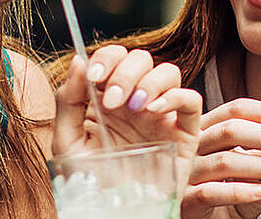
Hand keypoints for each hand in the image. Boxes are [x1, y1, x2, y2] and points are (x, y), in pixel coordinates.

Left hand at [53, 46, 201, 181]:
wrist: (114, 213)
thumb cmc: (92, 184)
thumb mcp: (68, 141)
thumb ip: (69, 100)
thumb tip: (78, 60)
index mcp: (109, 98)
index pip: (115, 58)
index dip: (107, 57)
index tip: (94, 75)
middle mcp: (137, 102)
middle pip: (142, 59)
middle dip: (125, 72)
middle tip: (110, 101)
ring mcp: (162, 115)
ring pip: (169, 72)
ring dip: (148, 81)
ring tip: (133, 106)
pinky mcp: (185, 132)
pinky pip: (192, 99)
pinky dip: (175, 96)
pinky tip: (152, 110)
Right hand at [182, 98, 260, 218]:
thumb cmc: (230, 192)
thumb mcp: (259, 169)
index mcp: (209, 128)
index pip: (238, 109)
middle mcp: (193, 145)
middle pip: (231, 130)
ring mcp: (186, 171)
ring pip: (226, 161)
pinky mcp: (186, 197)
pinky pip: (212, 191)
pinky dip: (242, 190)